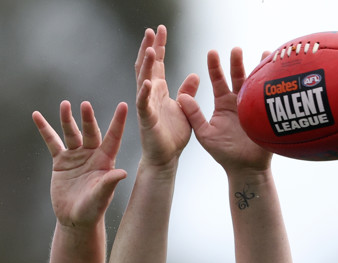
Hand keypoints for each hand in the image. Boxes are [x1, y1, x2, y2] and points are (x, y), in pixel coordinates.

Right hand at [32, 100, 127, 227]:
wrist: (74, 219)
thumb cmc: (92, 210)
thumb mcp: (101, 197)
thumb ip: (109, 183)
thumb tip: (122, 173)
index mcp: (105, 161)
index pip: (113, 138)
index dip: (118, 123)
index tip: (123, 105)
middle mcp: (91, 155)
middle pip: (90, 132)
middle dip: (87, 119)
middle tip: (85, 106)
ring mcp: (75, 156)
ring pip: (71, 133)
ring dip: (68, 119)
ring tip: (65, 105)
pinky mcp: (61, 161)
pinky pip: (52, 141)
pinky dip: (45, 129)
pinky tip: (37, 116)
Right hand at [134, 25, 198, 166]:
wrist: (166, 158)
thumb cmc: (173, 136)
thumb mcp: (185, 109)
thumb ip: (187, 92)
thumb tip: (195, 75)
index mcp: (159, 90)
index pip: (158, 63)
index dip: (159, 46)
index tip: (160, 28)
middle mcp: (150, 95)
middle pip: (147, 66)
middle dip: (149, 47)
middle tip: (151, 30)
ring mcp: (146, 106)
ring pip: (143, 80)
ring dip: (146, 65)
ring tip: (150, 48)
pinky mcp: (146, 119)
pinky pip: (144, 104)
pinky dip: (145, 92)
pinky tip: (148, 81)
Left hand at [178, 48, 271, 172]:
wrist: (245, 169)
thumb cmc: (224, 154)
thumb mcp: (205, 134)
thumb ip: (194, 116)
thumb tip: (181, 97)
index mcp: (223, 104)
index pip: (218, 80)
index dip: (215, 67)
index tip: (212, 52)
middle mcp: (239, 101)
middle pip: (238, 77)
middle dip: (237, 63)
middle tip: (236, 50)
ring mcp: (254, 106)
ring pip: (256, 83)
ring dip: (259, 68)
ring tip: (264, 54)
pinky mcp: (266, 114)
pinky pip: (270, 97)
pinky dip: (274, 83)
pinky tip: (277, 72)